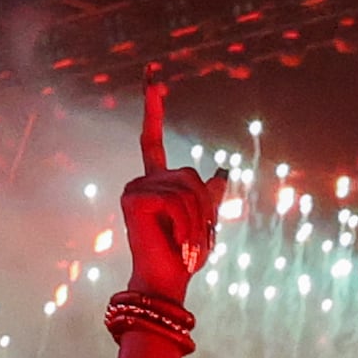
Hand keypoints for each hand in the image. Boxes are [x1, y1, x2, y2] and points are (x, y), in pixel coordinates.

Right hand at [120, 86, 227, 297]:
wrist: (168, 280)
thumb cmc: (185, 254)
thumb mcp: (203, 220)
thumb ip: (208, 195)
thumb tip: (223, 171)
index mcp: (155, 183)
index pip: (151, 140)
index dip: (153, 110)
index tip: (152, 77)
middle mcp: (140, 181)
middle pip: (189, 173)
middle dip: (204, 206)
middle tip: (199, 237)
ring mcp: (134, 189)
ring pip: (187, 187)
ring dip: (199, 220)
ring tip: (192, 245)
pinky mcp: (133, 199)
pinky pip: (177, 199)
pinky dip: (190, 224)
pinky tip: (182, 243)